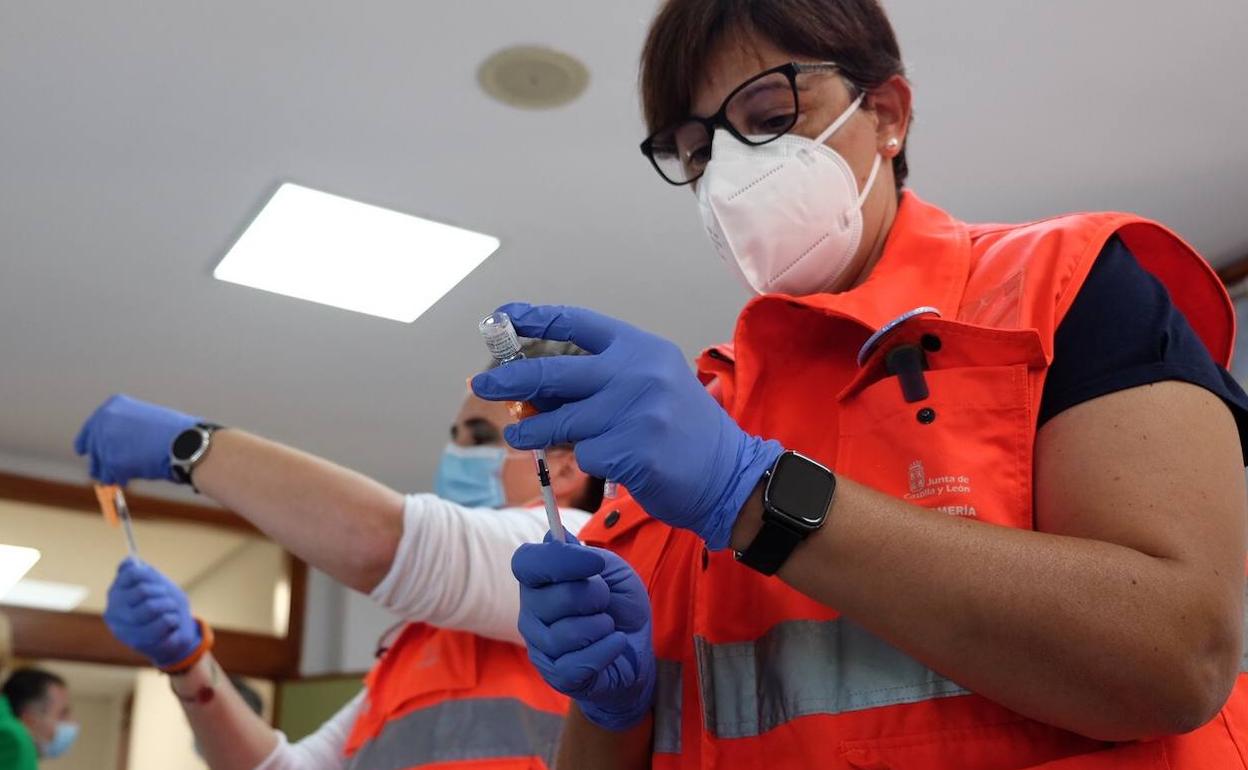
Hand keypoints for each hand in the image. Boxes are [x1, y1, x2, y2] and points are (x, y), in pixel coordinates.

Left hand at [74, 394, 198, 484]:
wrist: (186, 443)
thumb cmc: (175, 433)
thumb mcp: (146, 420)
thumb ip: (126, 429)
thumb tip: (114, 448)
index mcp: (113, 405)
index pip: (91, 428)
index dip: (90, 441)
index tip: (84, 450)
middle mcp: (104, 420)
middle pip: (90, 446)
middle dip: (99, 460)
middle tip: (104, 472)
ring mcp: (106, 440)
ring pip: (98, 465)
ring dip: (109, 472)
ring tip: (125, 475)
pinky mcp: (111, 461)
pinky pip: (110, 477)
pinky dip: (120, 479)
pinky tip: (133, 476)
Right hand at [104, 558, 201, 668]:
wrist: (177, 631)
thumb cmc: (165, 604)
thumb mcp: (157, 582)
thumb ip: (144, 572)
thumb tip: (129, 560)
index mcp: (116, 593)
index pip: (131, 573)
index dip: (150, 575)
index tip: (157, 583)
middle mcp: (114, 611)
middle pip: (142, 591)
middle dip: (163, 593)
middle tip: (167, 601)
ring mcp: (125, 629)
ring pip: (152, 607)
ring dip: (170, 607)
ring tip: (170, 612)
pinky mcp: (140, 642)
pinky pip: (164, 622)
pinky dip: (174, 620)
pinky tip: (170, 626)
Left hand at [472, 303, 782, 548]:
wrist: (728, 475)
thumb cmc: (682, 432)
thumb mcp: (649, 387)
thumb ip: (600, 380)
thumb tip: (536, 387)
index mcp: (641, 348)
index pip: (578, 323)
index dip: (536, 318)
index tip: (506, 317)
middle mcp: (637, 373)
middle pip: (554, 371)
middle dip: (511, 378)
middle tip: (483, 382)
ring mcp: (634, 411)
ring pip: (560, 420)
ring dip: (531, 430)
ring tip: (517, 435)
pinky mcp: (630, 450)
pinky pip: (584, 454)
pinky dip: (584, 460)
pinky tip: (602, 462)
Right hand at [512, 534, 654, 730]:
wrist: (637, 650)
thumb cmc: (619, 606)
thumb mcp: (612, 572)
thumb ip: (584, 554)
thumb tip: (553, 534)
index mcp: (538, 581)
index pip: (526, 563)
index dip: (560, 560)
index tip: (595, 563)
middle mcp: (530, 612)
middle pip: (555, 598)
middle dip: (594, 597)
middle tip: (606, 601)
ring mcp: (540, 647)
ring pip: (566, 633)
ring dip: (601, 626)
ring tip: (608, 625)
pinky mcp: (556, 676)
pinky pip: (577, 664)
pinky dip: (606, 650)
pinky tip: (616, 643)